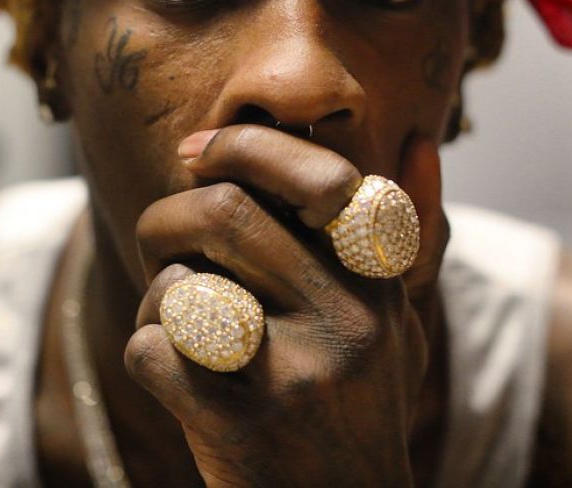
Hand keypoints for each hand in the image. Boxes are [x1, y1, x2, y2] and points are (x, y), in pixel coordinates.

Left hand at [124, 126, 446, 487]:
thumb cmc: (360, 399)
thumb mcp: (398, 317)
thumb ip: (410, 231)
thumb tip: (425, 143)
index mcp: (378, 278)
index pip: (315, 172)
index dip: (241, 145)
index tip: (196, 153)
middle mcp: (347, 318)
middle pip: (225, 213)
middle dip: (168, 216)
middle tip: (163, 236)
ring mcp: (294, 376)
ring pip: (179, 284)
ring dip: (157, 290)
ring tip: (175, 311)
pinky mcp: (239, 429)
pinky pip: (152, 349)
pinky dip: (146, 347)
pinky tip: (174, 370)